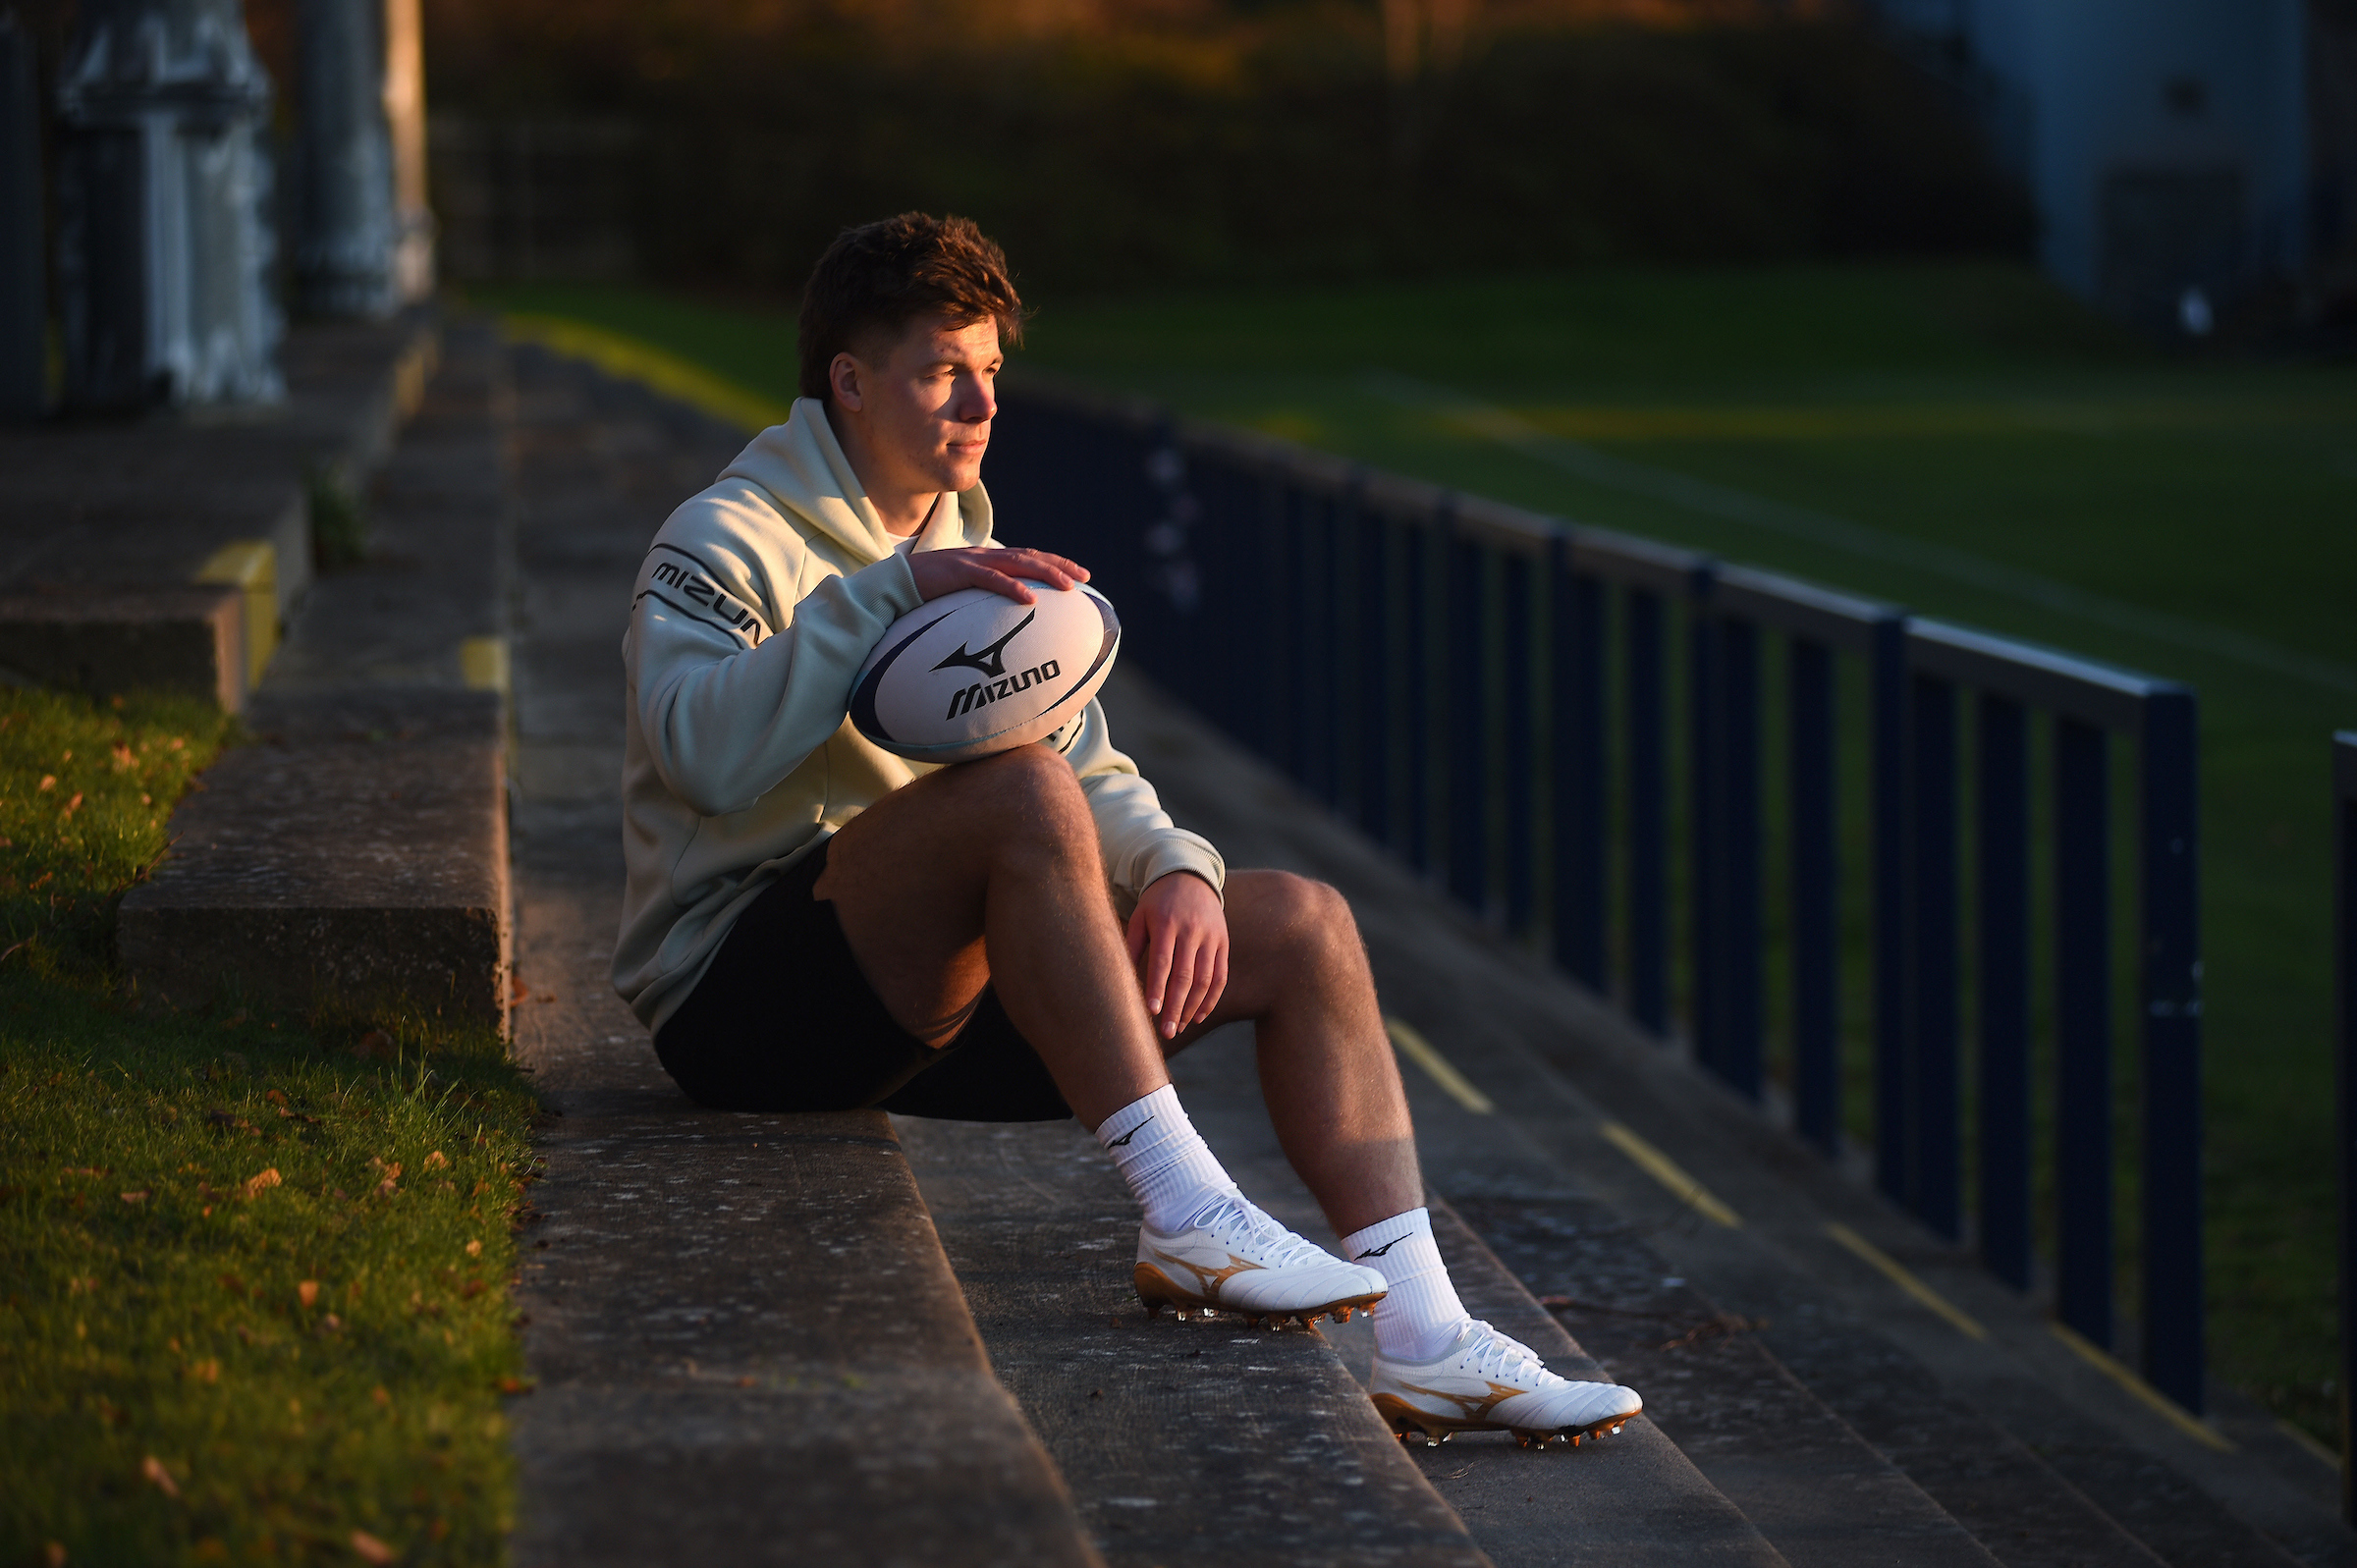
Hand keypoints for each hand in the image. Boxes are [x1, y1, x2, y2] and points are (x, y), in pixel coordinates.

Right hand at [909, 546, 1088, 604]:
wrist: (892, 583)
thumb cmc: (925, 593)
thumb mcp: (960, 595)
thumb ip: (980, 601)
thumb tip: (999, 622)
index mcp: (985, 560)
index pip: (1026, 557)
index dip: (1053, 563)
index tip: (1078, 575)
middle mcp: (982, 556)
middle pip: (1029, 556)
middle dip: (1059, 566)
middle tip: (1085, 578)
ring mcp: (971, 561)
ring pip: (1016, 563)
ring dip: (1045, 574)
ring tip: (1067, 587)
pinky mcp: (958, 572)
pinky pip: (990, 579)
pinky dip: (1012, 587)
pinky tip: (1030, 598)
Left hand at [1125, 872, 1228, 1040]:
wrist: (1190, 876)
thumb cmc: (1157, 902)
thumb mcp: (1140, 916)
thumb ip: (1131, 945)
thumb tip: (1120, 979)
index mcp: (1166, 923)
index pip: (1162, 961)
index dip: (1157, 988)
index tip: (1152, 1012)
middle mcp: (1192, 930)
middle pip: (1185, 976)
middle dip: (1176, 1007)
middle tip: (1168, 1032)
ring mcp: (1211, 937)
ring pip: (1205, 979)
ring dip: (1193, 1007)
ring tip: (1181, 1026)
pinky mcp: (1223, 943)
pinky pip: (1220, 976)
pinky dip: (1211, 999)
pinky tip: (1199, 1015)